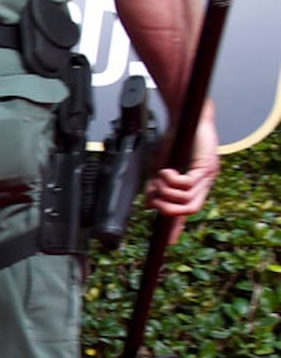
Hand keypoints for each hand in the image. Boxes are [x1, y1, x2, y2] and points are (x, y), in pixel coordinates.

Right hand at [145, 100, 218, 242]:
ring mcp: (208, 174)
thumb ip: (155, 187)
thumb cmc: (174, 139)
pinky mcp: (206, 166)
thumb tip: (149, 205)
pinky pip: (186, 184)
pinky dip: (170, 180)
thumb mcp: (159, 168)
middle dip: (168, 209)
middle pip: (191, 209)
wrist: (184, 117)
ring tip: (158, 180)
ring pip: (187, 199)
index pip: (187, 208)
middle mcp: (205, 181)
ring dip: (166, 193)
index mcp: (195, 183)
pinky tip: (166, 171)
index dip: (177, 226)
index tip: (169, 241)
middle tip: (154, 201)